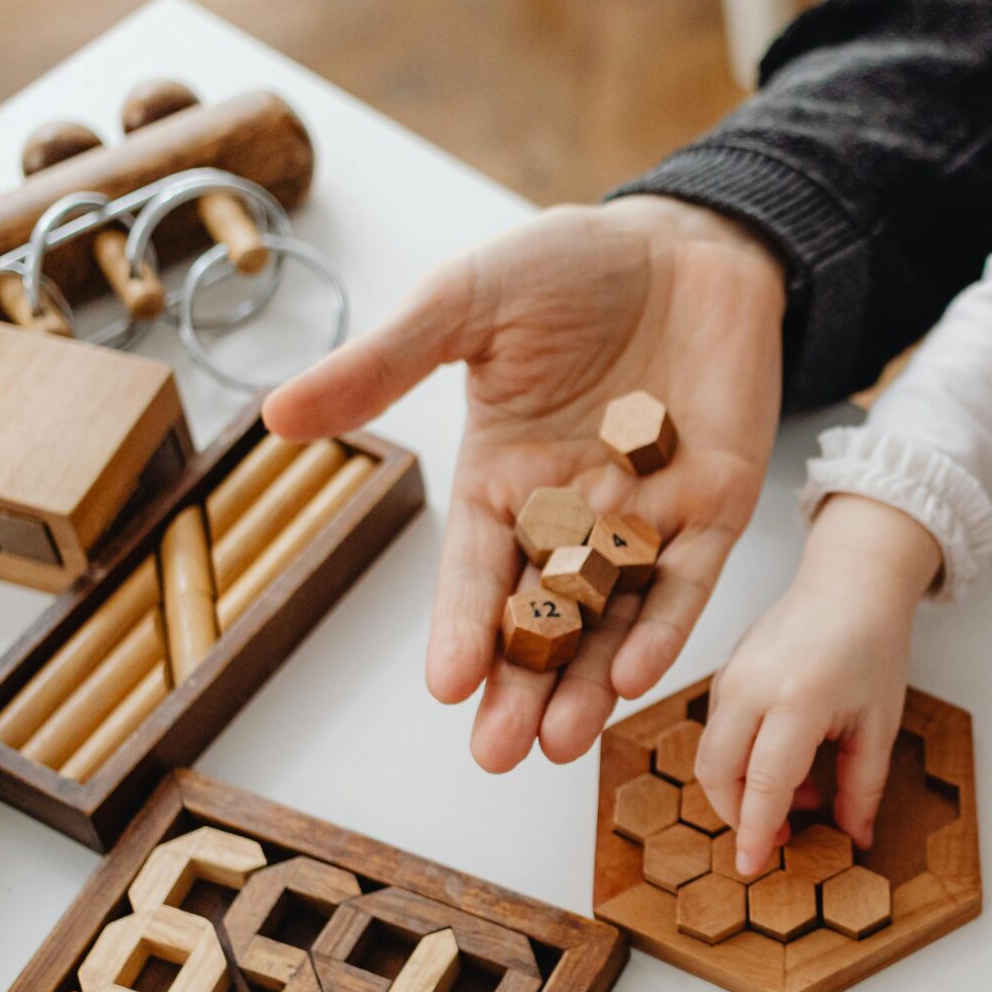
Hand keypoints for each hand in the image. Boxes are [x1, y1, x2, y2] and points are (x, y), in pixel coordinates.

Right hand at [264, 196, 784, 770]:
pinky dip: (665, 622)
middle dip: (521, 688)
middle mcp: (570, 514)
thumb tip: (277, 414)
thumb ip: (384, 364)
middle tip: (498, 754)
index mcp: (502, 478)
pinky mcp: (715, 504)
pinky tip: (635, 670)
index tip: (445, 686)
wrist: (684, 238)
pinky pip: (688, 577)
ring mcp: (645, 516)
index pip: (474, 569)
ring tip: (563, 743)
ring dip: (586, 682)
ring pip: (613, 618)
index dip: (459, 626)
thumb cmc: (567, 266)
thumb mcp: (465, 305)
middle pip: (541, 618)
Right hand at [697, 495, 943, 873]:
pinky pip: (716, 731)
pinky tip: (786, 765)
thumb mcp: (879, 723)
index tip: (754, 867)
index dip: (756, 832)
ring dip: (740, 791)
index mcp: (797, 698)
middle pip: (717, 774)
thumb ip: (863, 787)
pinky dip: (739, 761)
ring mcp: (730, 676)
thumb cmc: (872, 645)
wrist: (851, 582)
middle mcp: (752, 686)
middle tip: (778, 839)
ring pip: (709, 755)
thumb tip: (853, 838)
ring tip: (798, 797)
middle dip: (738, 816)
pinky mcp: (723, 673)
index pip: (763, 784)